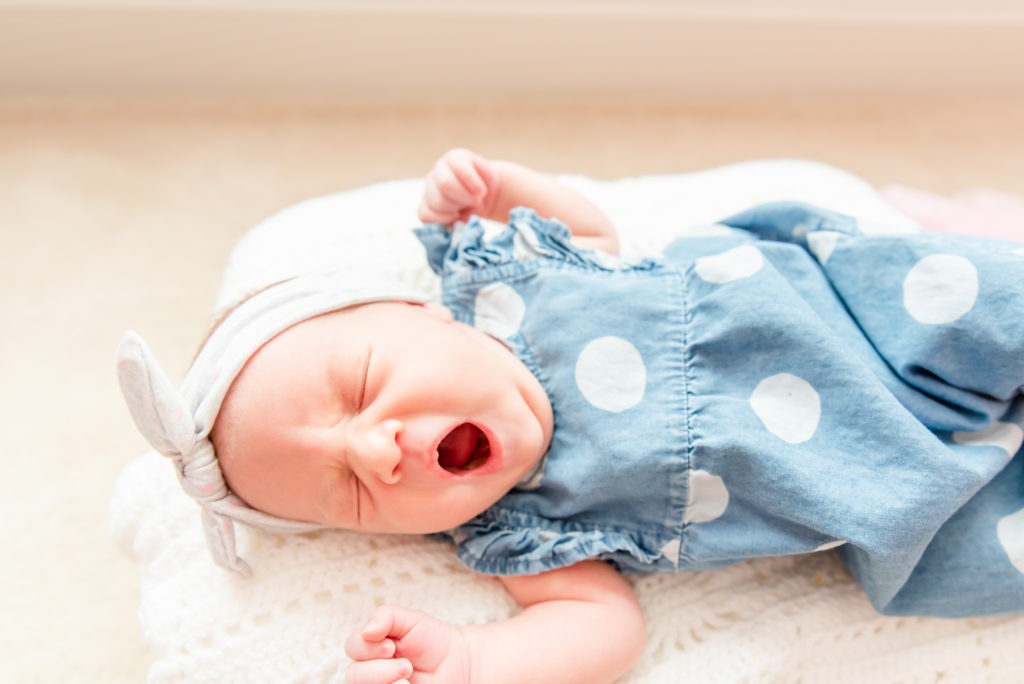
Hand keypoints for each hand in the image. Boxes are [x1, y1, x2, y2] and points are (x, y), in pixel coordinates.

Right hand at [345, 605, 471, 683]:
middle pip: (353, 675)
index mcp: (371, 647)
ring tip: (408, 677)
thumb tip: (365, 631)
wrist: (458, 662)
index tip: (391, 646)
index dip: (367, 648)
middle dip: (380, 670)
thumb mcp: (411, 619)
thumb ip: (385, 616)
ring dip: (385, 682)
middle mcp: (370, 669)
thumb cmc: (432, 639)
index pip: (352, 647)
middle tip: (406, 665)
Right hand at [418, 149, 497, 224]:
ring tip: (464, 206)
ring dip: (456, 209)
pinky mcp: (425, 208)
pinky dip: (443, 220)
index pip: (459, 168)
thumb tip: (475, 196)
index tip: (482, 191)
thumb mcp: (490, 175)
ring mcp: (429, 190)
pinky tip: (454, 216)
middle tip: (474, 200)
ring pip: (437, 202)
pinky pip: (426, 216)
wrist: (482, 197)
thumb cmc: (485, 184)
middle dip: (465, 197)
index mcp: (454, 158)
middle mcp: (437, 171)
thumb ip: (486, 177)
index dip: (473, 184)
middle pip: (446, 185)